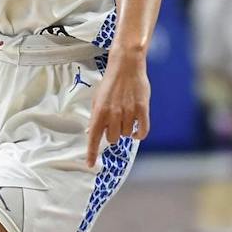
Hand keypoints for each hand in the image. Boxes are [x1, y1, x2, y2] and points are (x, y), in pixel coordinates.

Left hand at [85, 51, 150, 167]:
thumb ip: (95, 117)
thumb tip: (89, 133)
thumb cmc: (111, 83)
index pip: (93, 137)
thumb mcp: (97, 99)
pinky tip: (137, 132)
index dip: (91, 153)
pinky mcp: (143, 109)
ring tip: (126, 117)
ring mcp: (129, 112)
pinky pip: (143, 131)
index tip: (90, 165)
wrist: (126, 66)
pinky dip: (139, 135)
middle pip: (112, 139)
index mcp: (100, 111)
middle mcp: (113, 114)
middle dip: (112, 135)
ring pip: (127, 134)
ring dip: (126, 130)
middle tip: (115, 123)